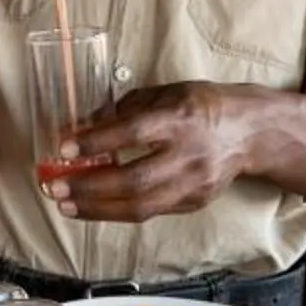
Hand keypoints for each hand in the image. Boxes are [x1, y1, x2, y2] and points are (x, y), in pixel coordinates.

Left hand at [44, 81, 265, 221]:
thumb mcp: (166, 93)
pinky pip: (150, 213)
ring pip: (140, 206)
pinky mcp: (193, 203)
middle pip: (134, 180)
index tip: (65, 146)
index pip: (134, 133)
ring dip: (96, 208)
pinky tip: (93, 207)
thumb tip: (82, 125)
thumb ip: (125, 108)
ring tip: (65, 204)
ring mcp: (193, 184)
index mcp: (180, 119)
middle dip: (89, 187)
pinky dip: (116, 211)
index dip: (98, 141)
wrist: (251, 132)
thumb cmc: (202, 105)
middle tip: (54, 186)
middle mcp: (188, 155)